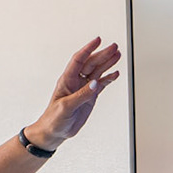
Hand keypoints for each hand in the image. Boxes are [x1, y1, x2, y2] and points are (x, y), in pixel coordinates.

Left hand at [25, 37, 121, 151]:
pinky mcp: (90, 97)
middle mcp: (76, 81)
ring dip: (107, 63)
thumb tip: (95, 83)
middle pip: (91, 63)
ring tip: (117, 55)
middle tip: (114, 47)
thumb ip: (82, 94)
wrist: (55, 132)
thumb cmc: (54, 118)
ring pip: (97, 71)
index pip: (78, 60)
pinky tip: (115, 73)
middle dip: (103, 54)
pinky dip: (108, 78)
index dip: (88, 49)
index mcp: (67, 80)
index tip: (98, 40)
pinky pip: (101, 84)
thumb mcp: (66, 106)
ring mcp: (84, 88)